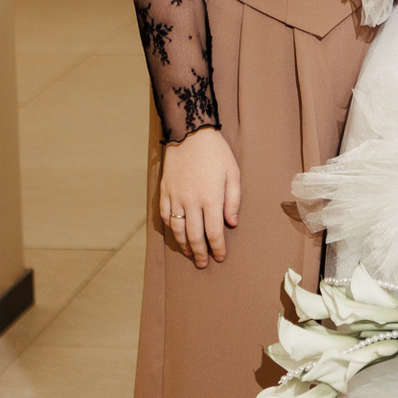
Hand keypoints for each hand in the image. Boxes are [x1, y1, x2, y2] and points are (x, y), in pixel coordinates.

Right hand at [159, 127, 241, 267]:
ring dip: (184, 245)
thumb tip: (231, 223)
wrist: (190, 134)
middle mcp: (191, 201)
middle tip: (204, 263)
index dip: (217, 247)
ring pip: (178, 229)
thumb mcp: (233, 173)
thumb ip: (233, 200)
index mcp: (211, 198)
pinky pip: (166, 216)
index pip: (214, 232)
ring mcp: (175, 197)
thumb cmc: (216, 153)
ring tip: (191, 254)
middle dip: (200, 253)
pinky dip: (171, 229)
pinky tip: (177, 234)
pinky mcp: (165, 192)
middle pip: (194, 236)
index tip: (220, 257)